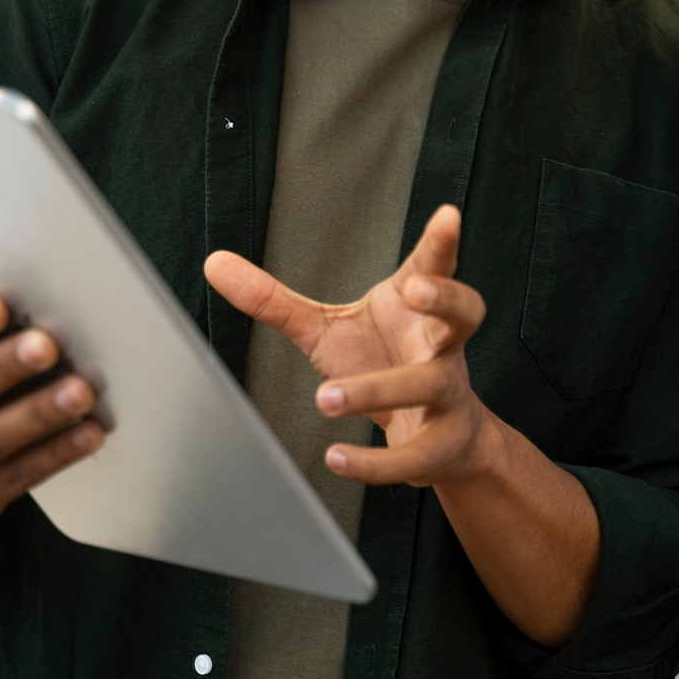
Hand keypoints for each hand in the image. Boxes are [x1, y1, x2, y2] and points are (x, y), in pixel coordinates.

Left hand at [203, 204, 496, 486]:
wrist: (443, 439)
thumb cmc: (384, 365)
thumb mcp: (327, 330)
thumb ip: (275, 301)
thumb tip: (214, 262)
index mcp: (416, 307)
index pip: (435, 266)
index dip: (442, 242)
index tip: (447, 214)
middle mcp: (441, 344)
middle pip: (464, 313)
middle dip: (445, 298)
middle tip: (415, 289)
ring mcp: (447, 393)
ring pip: (431, 383)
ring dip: (381, 389)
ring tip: (326, 397)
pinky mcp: (441, 444)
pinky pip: (414, 455)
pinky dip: (375, 463)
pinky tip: (336, 457)